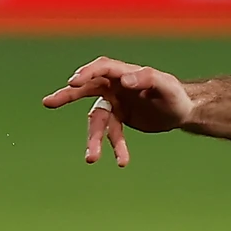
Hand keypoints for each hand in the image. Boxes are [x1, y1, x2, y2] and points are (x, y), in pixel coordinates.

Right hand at [40, 57, 194, 166]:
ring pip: (98, 120)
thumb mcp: (166, 85)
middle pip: (86, 89)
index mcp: (124, 73)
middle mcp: (114, 86)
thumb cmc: (175, 94)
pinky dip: (116, 147)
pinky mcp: (119, 118)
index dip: (86, 73)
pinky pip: (112, 133)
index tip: (73, 82)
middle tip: (48, 102)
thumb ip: (147, 78)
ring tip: (92, 159)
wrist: (183, 112)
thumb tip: (125, 80)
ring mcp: (114, 103)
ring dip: (95, 139)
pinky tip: (122, 161)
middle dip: (67, 96)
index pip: (101, 68)